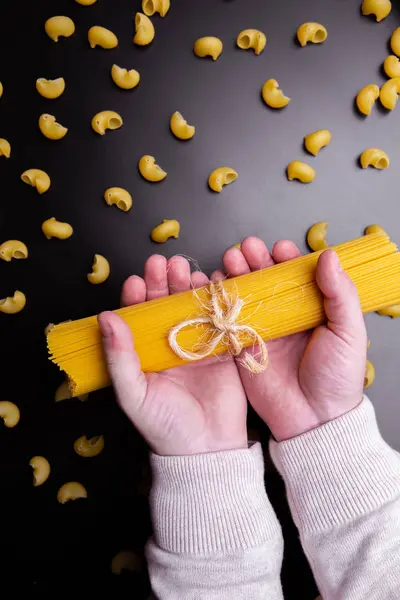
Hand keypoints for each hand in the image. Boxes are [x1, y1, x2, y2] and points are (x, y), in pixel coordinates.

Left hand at [98, 255, 246, 455]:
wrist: (207, 450)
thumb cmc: (164, 426)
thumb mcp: (133, 393)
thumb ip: (119, 357)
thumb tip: (105, 317)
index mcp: (145, 354)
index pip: (138, 317)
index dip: (137, 297)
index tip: (137, 280)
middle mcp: (170, 345)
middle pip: (165, 305)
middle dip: (164, 282)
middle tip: (164, 263)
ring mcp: (199, 345)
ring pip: (193, 307)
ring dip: (190, 286)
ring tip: (187, 269)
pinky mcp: (225, 350)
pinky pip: (222, 319)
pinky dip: (220, 301)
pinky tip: (216, 284)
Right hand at [213, 237, 366, 441]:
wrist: (314, 419)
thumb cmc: (337, 378)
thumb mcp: (348, 333)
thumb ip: (340, 294)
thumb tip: (328, 257)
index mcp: (312, 308)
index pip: (297, 274)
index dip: (286, 258)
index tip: (279, 248)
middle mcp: (285, 315)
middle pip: (266, 279)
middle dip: (255, 260)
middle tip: (246, 248)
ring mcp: (261, 329)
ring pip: (245, 294)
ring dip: (236, 274)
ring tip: (229, 260)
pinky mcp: (241, 346)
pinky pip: (227, 320)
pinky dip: (218, 302)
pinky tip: (213, 286)